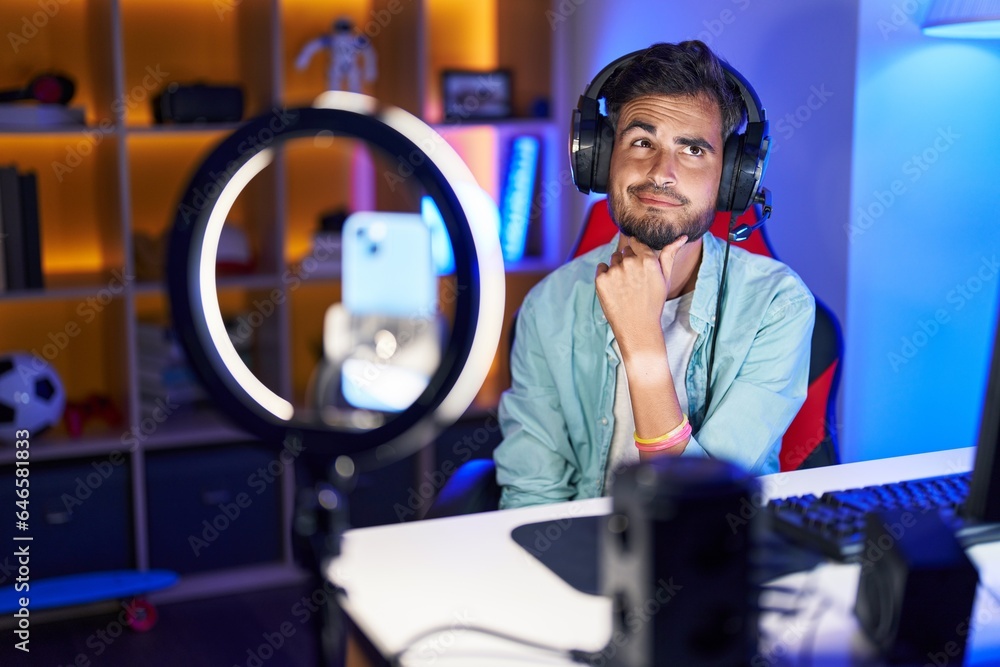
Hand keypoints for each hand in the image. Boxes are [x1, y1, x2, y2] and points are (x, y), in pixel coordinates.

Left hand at [595, 235, 687, 356]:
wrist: (637, 327)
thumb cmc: (653, 302)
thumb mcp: (665, 278)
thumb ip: (670, 254)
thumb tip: (682, 237)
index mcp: (647, 259)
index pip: (636, 242)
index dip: (636, 251)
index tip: (637, 262)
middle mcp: (630, 262)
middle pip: (624, 251)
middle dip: (628, 261)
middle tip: (633, 281)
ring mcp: (614, 271)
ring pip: (613, 259)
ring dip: (617, 268)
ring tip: (624, 286)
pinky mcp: (601, 279)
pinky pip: (601, 268)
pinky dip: (605, 275)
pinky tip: (614, 289)